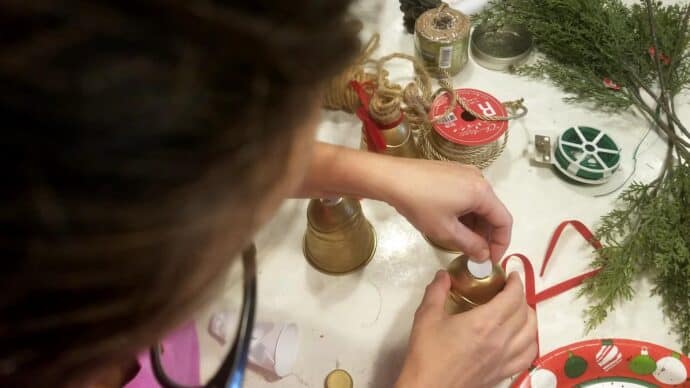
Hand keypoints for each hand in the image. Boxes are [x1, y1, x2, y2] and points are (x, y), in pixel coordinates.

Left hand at [380, 158, 511, 261]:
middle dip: (486, 235)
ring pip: (479, 204)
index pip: (504, 221)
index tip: (490, 261)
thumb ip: (471, 245)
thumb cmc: (420, 205)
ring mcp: (465, 173)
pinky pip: (467, 196)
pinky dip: (465, 213)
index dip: (501, 244)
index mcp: (482, 192)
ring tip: (461, 242)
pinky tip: (452, 224)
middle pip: (492, 211)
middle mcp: (479, 179)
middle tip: (474, 254)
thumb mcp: (446, 231)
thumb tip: (484, 256)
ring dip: (474, 225)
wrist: (392, 178)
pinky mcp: (452, 172)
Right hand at [396, 271, 537, 387]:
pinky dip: (530, 341)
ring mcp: (504, 359)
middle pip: (525, 313)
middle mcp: (500, 340)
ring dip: (528, 317)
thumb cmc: (427, 353)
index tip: (511, 276)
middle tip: (508, 290)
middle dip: (520, 297)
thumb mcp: (427, 316)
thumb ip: (437, 291)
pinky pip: (528, 355)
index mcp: (483, 323)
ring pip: (532, 333)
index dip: (516, 283)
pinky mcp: (503, 372)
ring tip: (517, 310)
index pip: (513, 298)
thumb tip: (444, 275)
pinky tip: (521, 336)